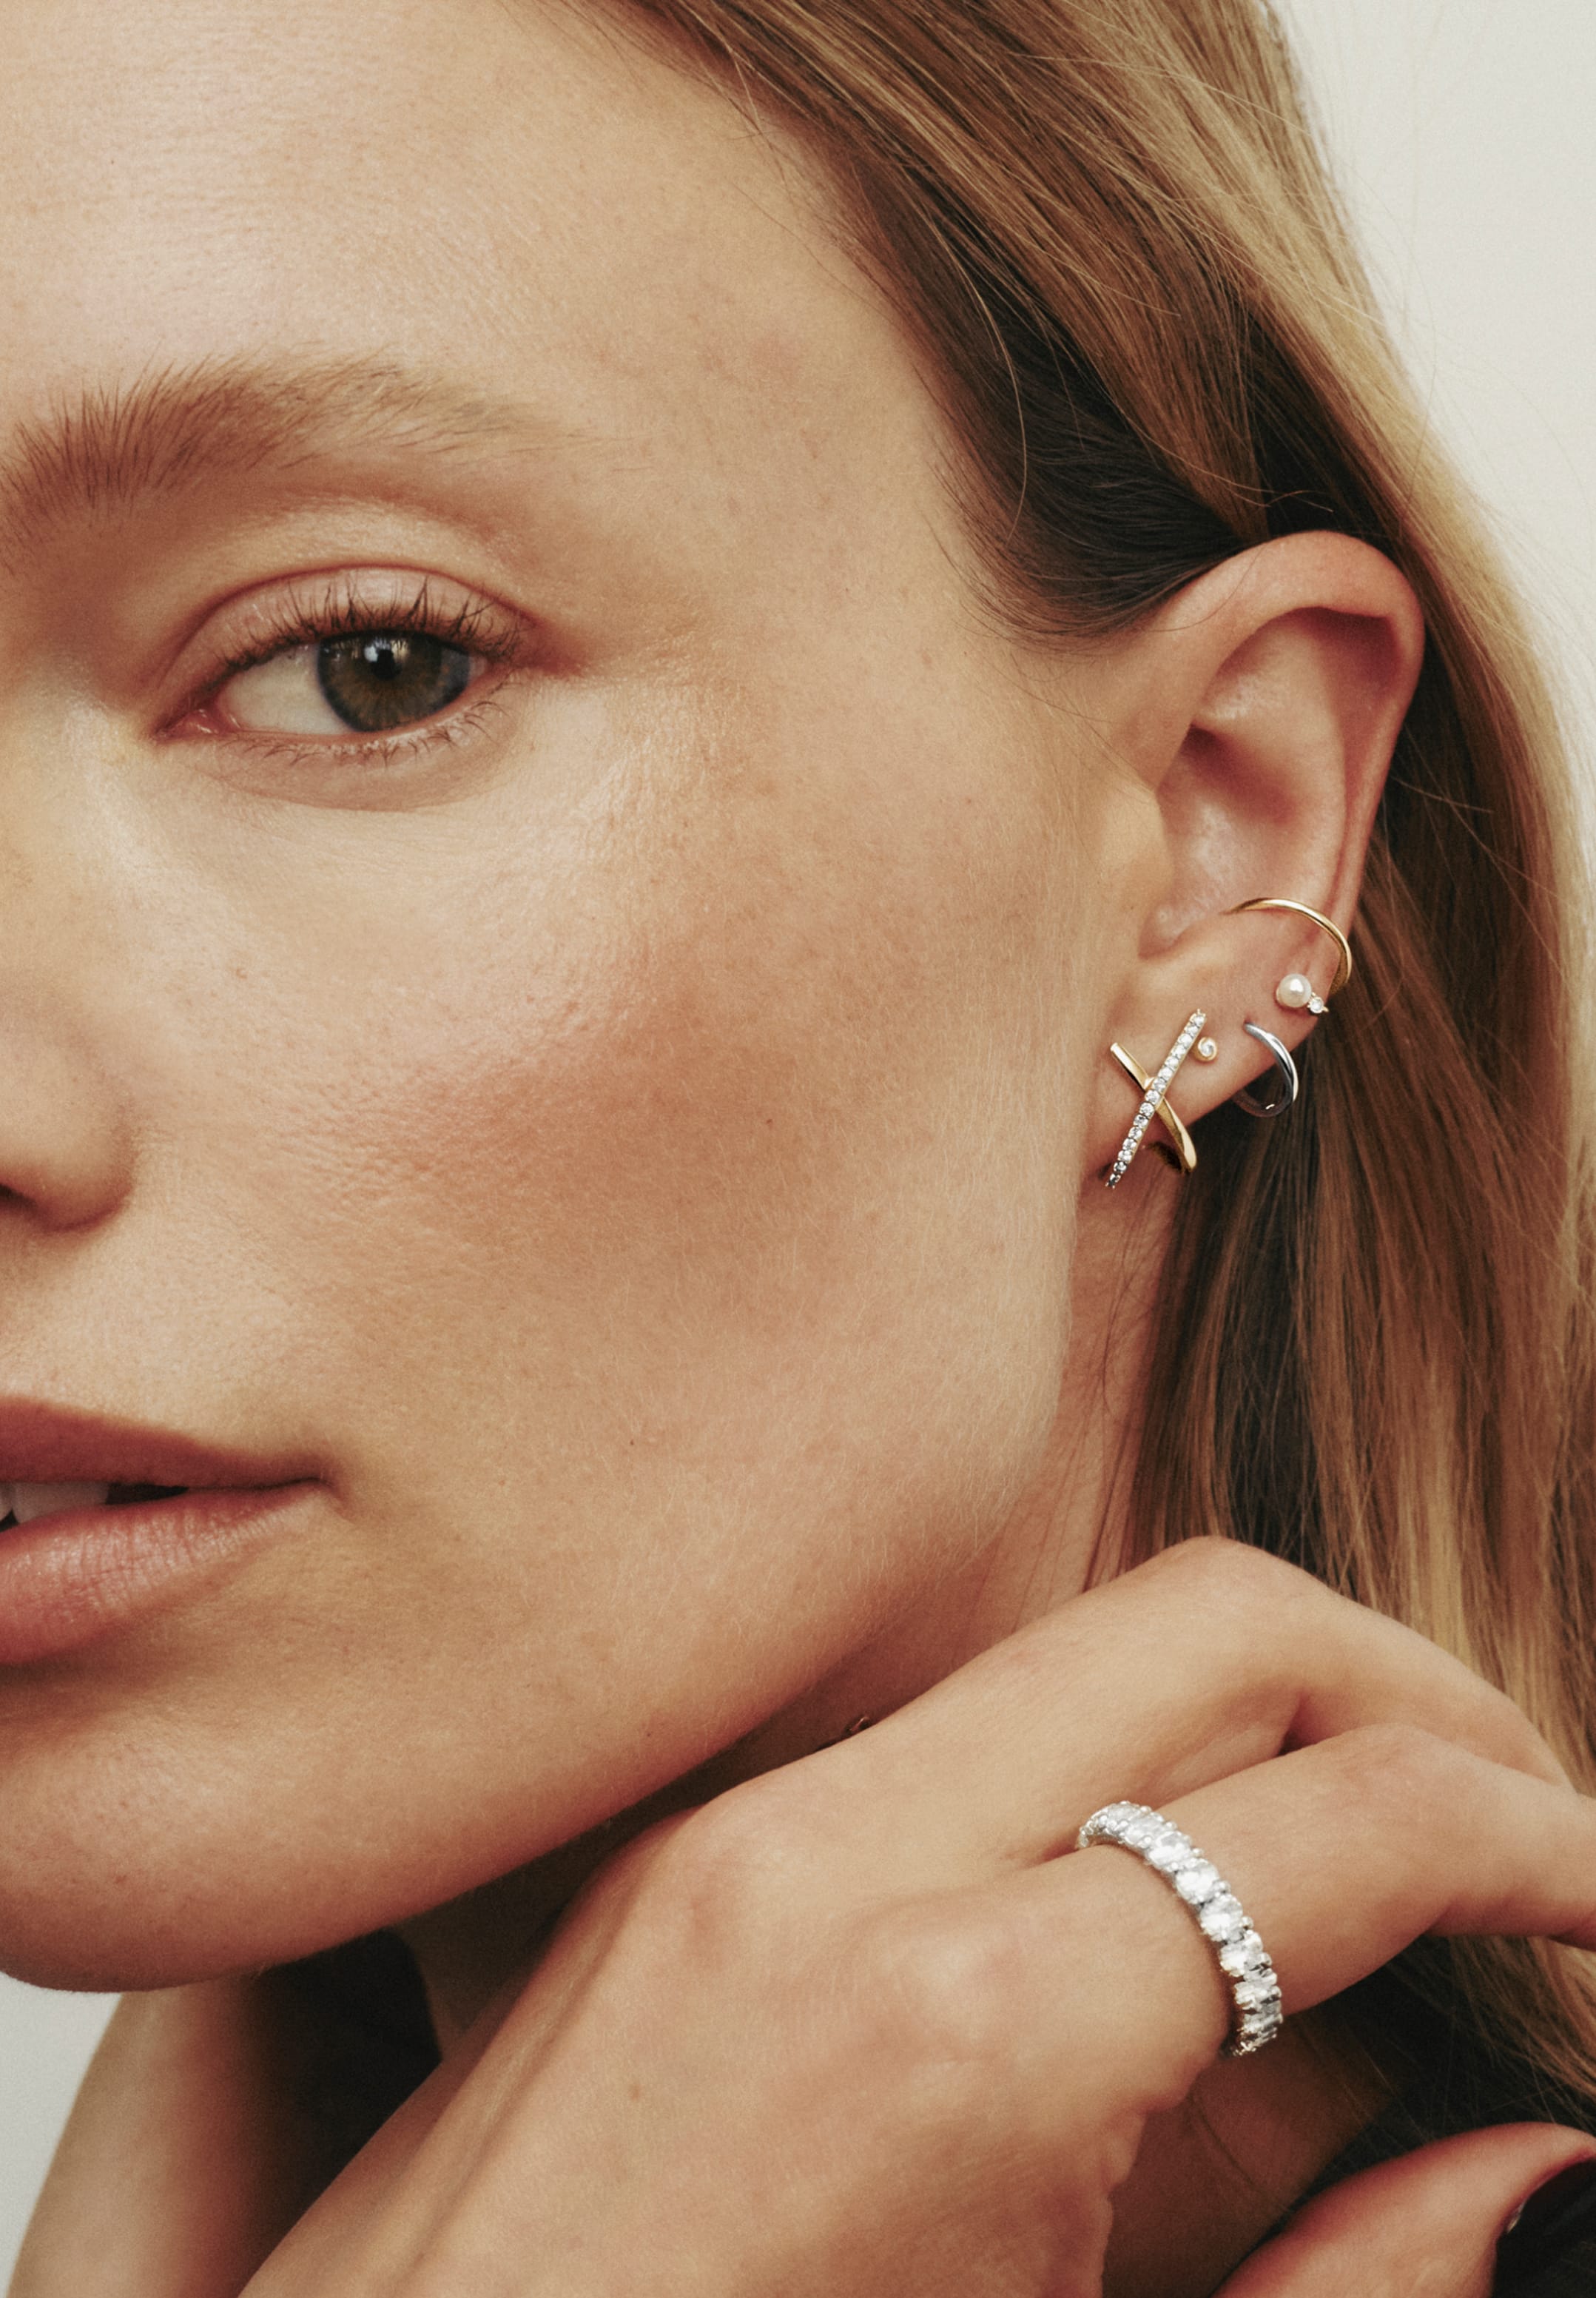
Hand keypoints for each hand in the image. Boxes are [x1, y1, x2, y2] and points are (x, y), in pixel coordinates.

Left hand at [219, 1539, 1595, 2296]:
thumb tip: (1536, 2179)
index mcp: (968, 2030)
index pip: (1350, 1819)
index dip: (1537, 1844)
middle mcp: (833, 1862)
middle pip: (1211, 1621)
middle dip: (1412, 1691)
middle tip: (1518, 1831)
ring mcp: (725, 1844)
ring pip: (1070, 1656)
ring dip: (1246, 1721)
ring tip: (1357, 1870)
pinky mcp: (666, 1874)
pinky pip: (940, 1743)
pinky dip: (1096, 1779)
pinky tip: (1153, 1919)